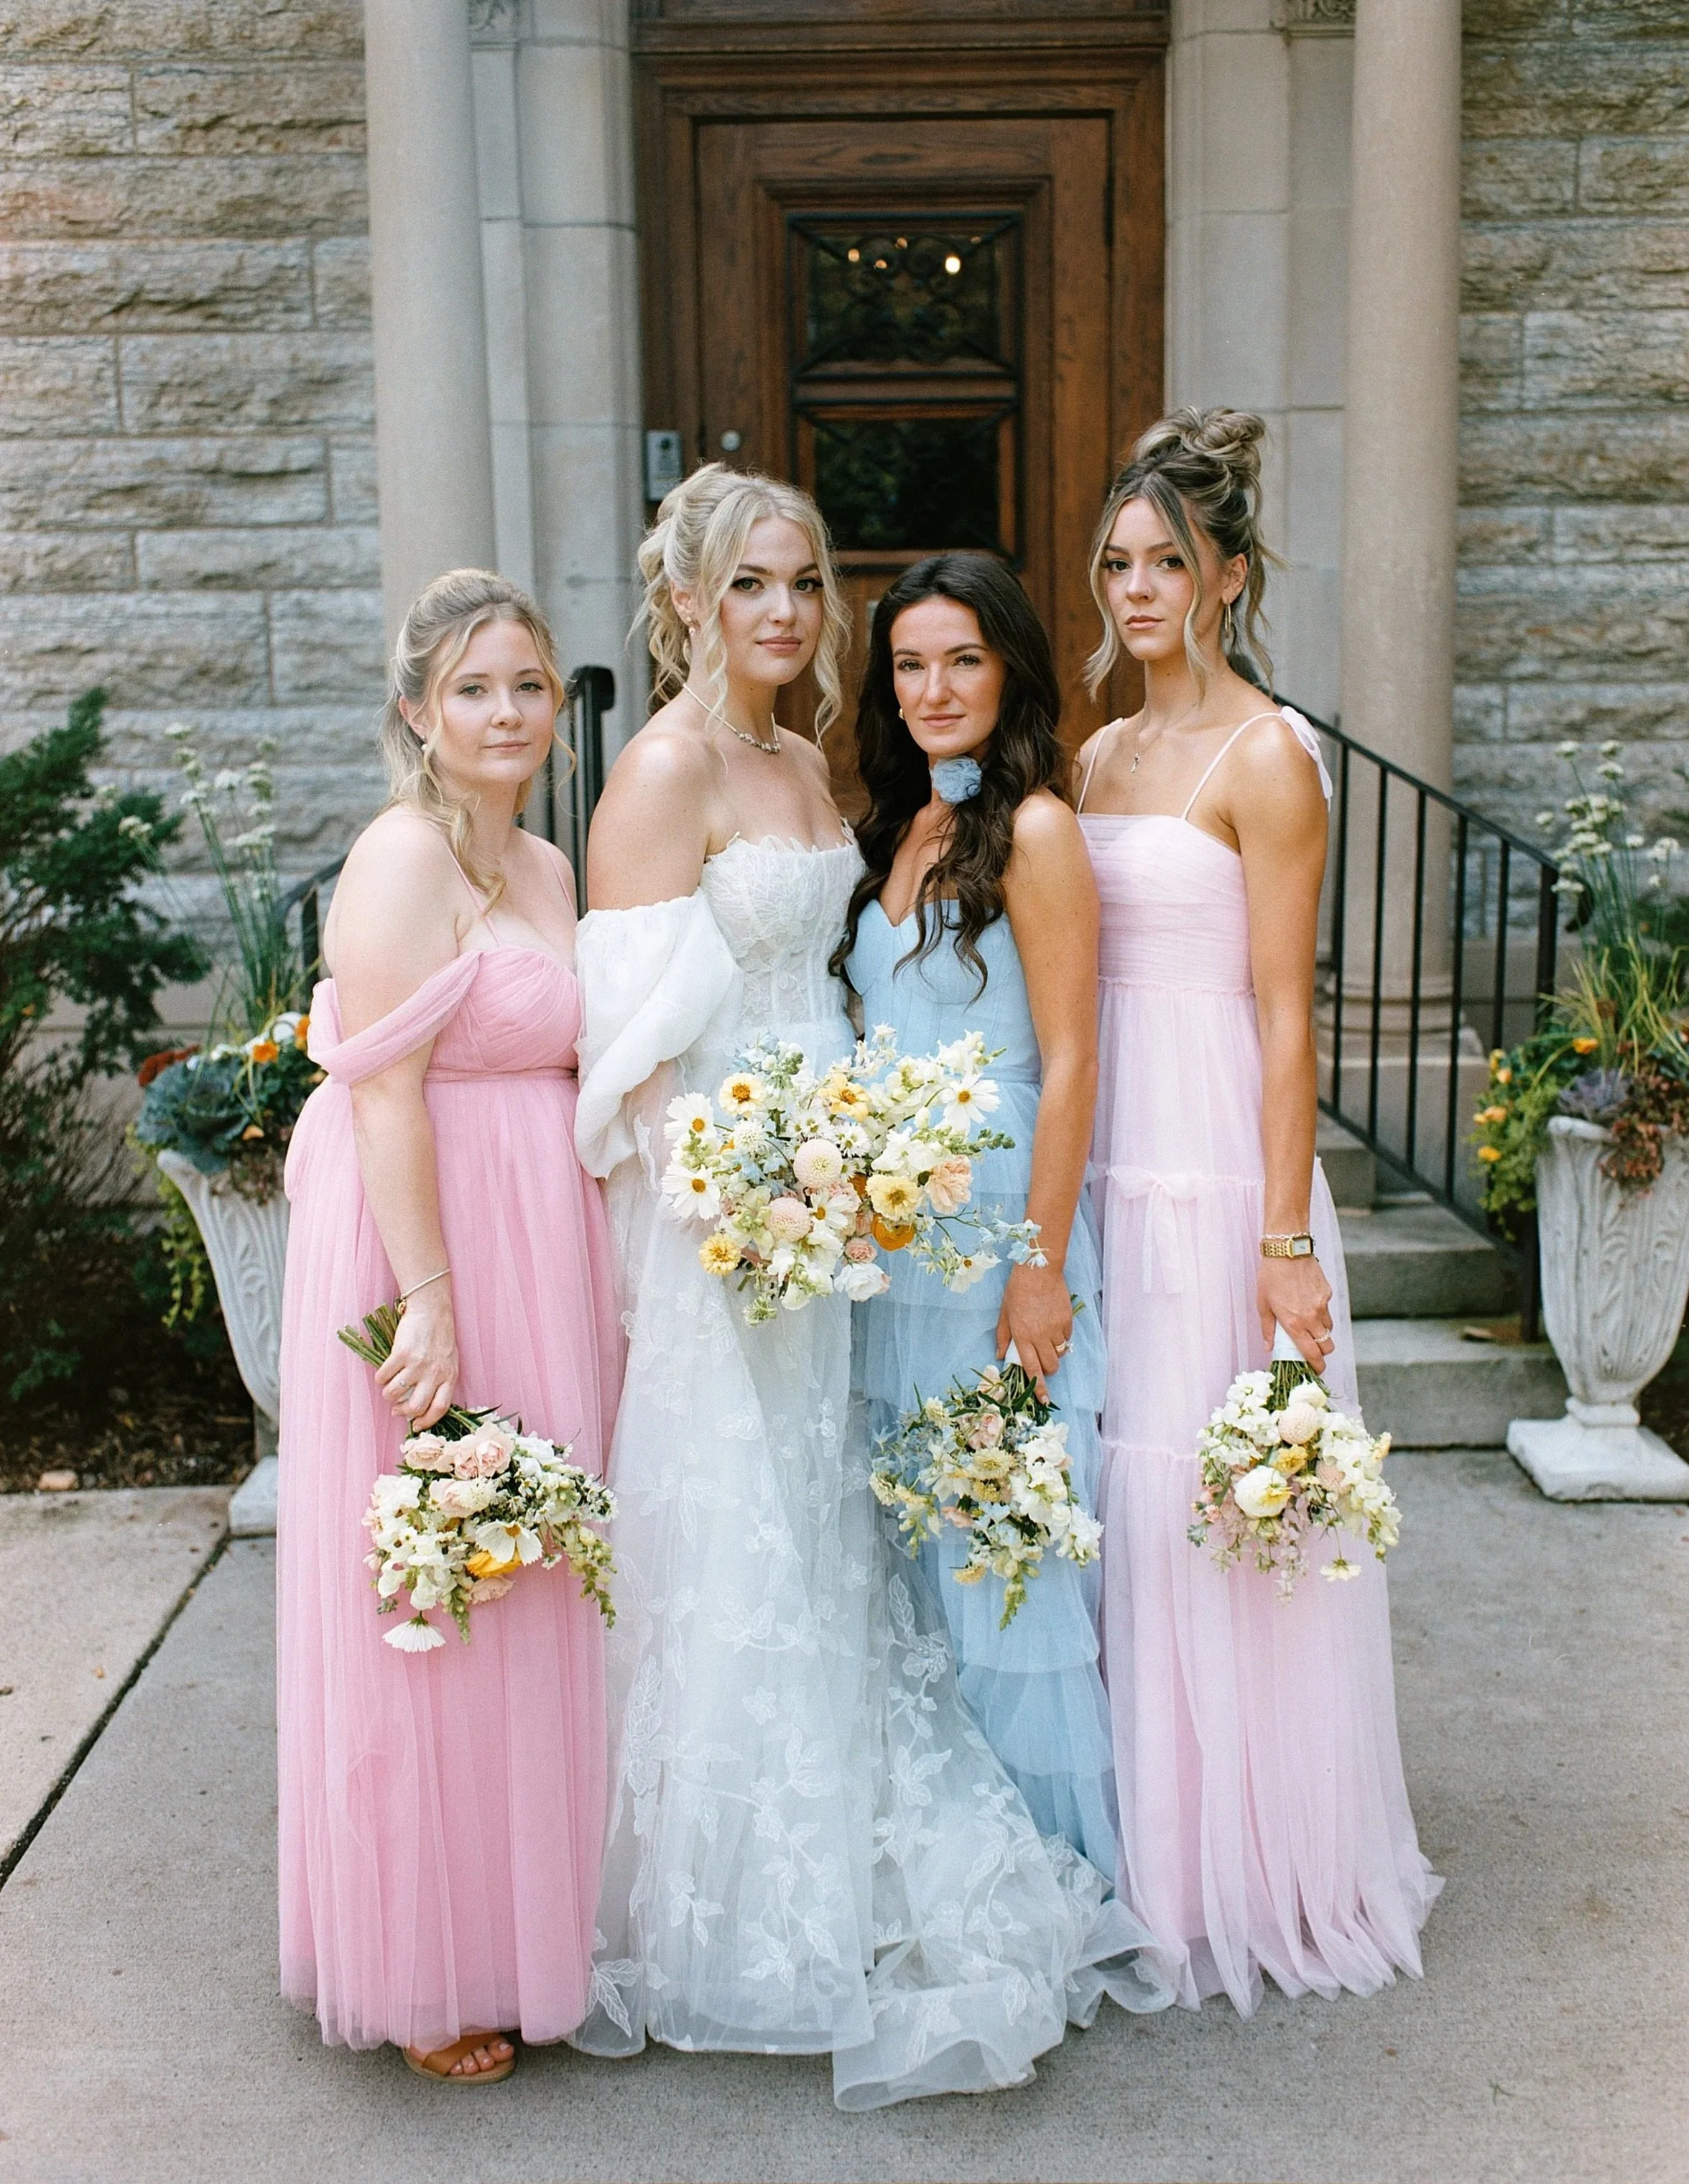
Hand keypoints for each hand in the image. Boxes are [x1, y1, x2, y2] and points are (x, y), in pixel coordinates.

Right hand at [376, 1287, 457, 1429]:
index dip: (426, 1421)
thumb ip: (441, 1381)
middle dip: (402, 1411)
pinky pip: (384, 1376)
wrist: (431, 1310)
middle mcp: (434, 1373)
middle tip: (396, 1408)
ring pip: (395, 1393)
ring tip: (389, 1388)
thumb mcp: (449, 1361)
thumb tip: (423, 1407)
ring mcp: (417, 1364)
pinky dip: (380, 1378)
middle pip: (416, 1406)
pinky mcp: (401, 1354)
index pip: (440, 1408)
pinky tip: (383, 1374)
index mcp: (449, 1376)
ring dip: (388, 1395)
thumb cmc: (440, 1337)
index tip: (415, 1425)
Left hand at [996, 1260, 1072, 1395]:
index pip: (1032, 1368)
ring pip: (1060, 1353)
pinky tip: (1053, 1324)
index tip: (1044, 1400)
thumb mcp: (1004, 1313)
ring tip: (1046, 1339)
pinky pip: (1067, 1338)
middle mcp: (1040, 1336)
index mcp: (1022, 1336)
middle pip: (1051, 1366)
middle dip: (1048, 1370)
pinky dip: (1061, 1337)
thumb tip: (1001, 1356)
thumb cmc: (1017, 1290)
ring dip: (1054, 1353)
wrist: (1039, 1269)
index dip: (1038, 1387)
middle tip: (1042, 1361)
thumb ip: (1003, 1336)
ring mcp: (1055, 1328)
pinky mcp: (1067, 1320)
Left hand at [1257, 1253, 1333, 1371]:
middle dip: (1322, 1352)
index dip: (1317, 1365)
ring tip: (1308, 1326)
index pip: (1312, 1353)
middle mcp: (1311, 1317)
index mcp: (1294, 1323)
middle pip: (1327, 1346)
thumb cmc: (1270, 1277)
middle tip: (1313, 1350)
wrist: (1287, 1251)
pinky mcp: (1327, 1293)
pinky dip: (1321, 1313)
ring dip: (1321, 1333)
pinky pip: (1327, 1310)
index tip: (1316, 1370)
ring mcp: (1321, 1305)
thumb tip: (1269, 1347)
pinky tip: (1308, 1304)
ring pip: (1329, 1329)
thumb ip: (1268, 1329)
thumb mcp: (1263, 1305)